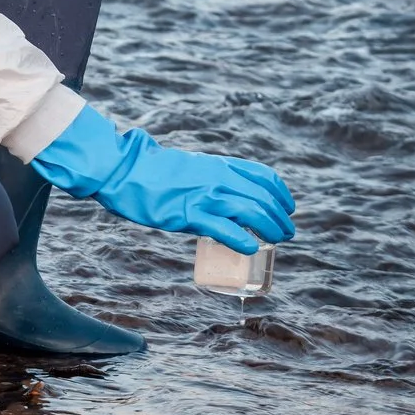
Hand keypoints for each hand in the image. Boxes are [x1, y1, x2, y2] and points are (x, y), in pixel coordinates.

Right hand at [30, 105, 294, 253]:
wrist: (127, 171)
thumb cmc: (156, 172)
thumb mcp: (193, 166)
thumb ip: (211, 176)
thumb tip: (226, 192)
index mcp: (220, 165)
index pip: (264, 177)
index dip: (282, 194)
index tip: (288, 208)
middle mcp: (218, 178)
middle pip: (263, 197)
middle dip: (281, 217)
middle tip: (286, 232)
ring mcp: (205, 196)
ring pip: (252, 212)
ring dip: (271, 228)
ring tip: (277, 240)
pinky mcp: (189, 215)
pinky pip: (225, 229)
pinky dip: (243, 240)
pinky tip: (250, 248)